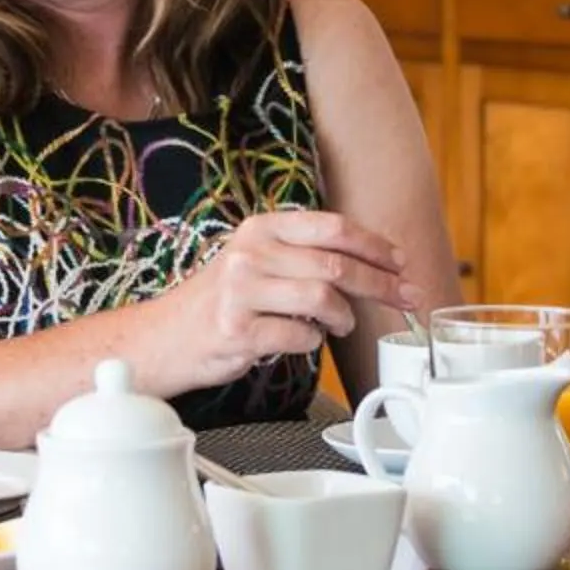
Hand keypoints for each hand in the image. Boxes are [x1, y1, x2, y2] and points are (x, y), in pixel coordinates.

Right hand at [143, 211, 416, 392]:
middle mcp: (250, 253)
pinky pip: (300, 336)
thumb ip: (304, 256)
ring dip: (344, 317)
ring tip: (341, 324)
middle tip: (404, 297)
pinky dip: (312, 342)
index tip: (400, 262)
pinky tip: (302, 339)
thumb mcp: (256, 261)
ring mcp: (241, 292)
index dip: (374, 245)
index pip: (332, 227)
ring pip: (323, 300)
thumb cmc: (221, 302)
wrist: (165, 338)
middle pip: (337, 265)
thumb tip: (373, 264)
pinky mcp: (239, 330)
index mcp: (261, 228)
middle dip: (381, 284)